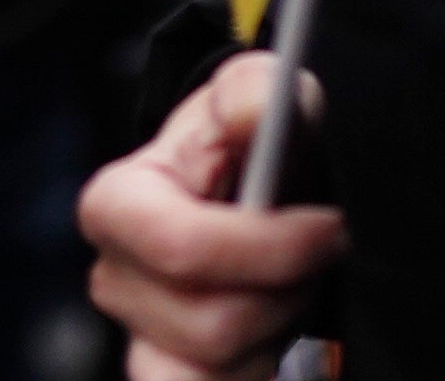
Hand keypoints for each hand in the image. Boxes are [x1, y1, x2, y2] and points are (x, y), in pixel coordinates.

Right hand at [83, 55, 343, 380]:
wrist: (252, 196)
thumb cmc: (250, 148)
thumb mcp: (260, 96)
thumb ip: (255, 92)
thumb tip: (249, 116)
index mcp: (117, 204)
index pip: (183, 249)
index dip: (267, 248)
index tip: (328, 226)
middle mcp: (115, 280)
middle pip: (214, 323)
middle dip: (285, 291)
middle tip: (314, 256)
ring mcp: (141, 339)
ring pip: (224, 370)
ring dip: (280, 331)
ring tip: (291, 286)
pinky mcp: (169, 379)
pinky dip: (265, 366)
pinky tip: (279, 328)